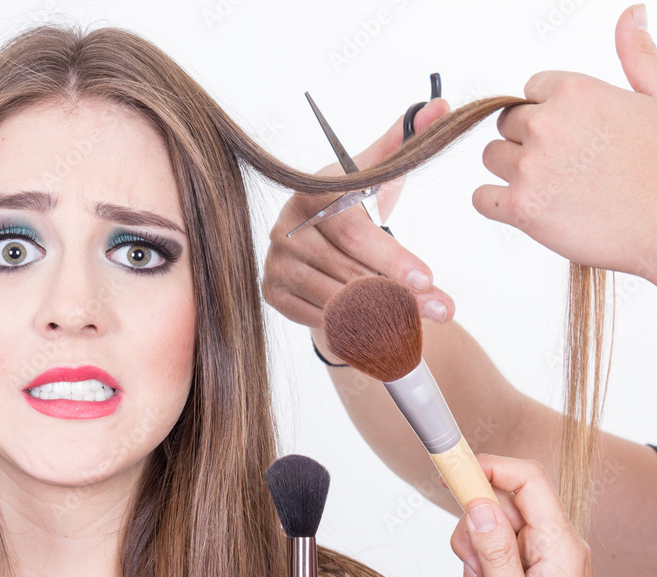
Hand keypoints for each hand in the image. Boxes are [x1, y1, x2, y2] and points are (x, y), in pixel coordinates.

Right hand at [262, 100, 454, 359]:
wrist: (315, 236)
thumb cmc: (351, 203)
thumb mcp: (377, 172)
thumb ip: (408, 142)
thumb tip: (441, 107)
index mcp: (312, 191)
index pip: (353, 230)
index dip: (391, 257)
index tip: (428, 279)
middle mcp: (285, 226)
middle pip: (347, 269)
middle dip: (400, 294)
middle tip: (442, 308)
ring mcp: (275, 261)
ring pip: (335, 300)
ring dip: (381, 316)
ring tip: (419, 322)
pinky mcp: (271, 291)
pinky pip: (317, 318)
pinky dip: (352, 329)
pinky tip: (380, 331)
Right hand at [450, 455, 603, 576]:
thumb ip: (496, 554)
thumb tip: (478, 506)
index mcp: (560, 546)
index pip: (528, 480)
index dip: (489, 467)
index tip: (452, 470)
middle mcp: (553, 543)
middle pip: (501, 501)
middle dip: (474, 525)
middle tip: (472, 560)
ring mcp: (540, 554)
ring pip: (490, 523)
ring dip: (474, 551)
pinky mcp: (526, 566)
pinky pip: (491, 546)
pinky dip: (478, 566)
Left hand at [474, 5, 656, 283]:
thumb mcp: (656, 98)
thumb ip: (635, 56)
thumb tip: (629, 15)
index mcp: (575, 92)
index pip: (530, 91)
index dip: (547, 113)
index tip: (569, 132)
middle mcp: (546, 125)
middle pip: (507, 124)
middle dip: (528, 140)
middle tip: (563, 163)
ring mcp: (529, 167)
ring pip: (491, 157)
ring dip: (512, 170)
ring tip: (552, 185)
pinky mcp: (520, 208)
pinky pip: (481, 198)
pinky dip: (497, 203)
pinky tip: (530, 206)